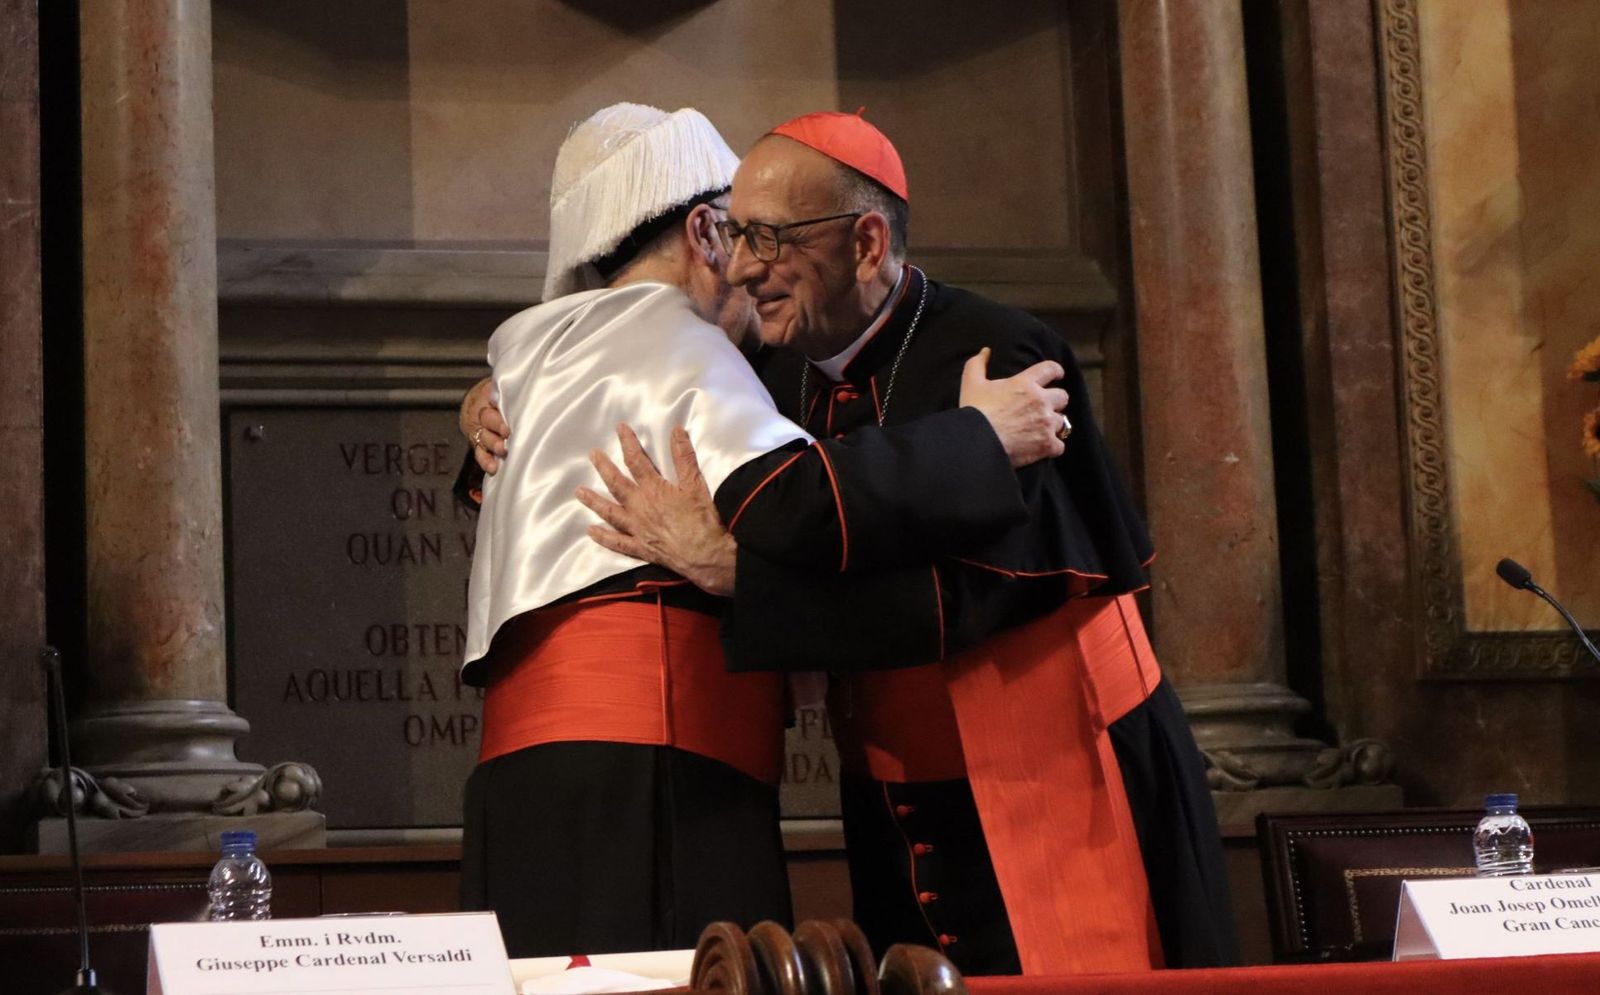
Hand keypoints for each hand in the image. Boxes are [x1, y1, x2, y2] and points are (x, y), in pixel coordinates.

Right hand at [459, 376, 509, 473]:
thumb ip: (510, 388)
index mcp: (488, 397)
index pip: (491, 401)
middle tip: (507, 434)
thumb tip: (527, 385)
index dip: (500, 410)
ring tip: (502, 450)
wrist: (473, 404)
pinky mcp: (479, 445)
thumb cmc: (495, 395)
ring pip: (484, 438)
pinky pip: (480, 453)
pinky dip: (486, 461)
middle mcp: (482, 414)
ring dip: (493, 445)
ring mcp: (481, 431)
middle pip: (488, 420)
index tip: (508, 420)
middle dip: (497, 427)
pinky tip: (493, 468)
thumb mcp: (498, 386)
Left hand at [576, 424, 737, 595]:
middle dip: (603, 468)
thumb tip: (676, 430)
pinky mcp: (639, 547)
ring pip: (610, 512)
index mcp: (653, 489)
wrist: (703, 554)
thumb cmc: (701, 518)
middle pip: (616, 484)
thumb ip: (684, 457)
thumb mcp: (696, 483)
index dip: (628, 443)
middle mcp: (639, 507)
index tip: (620, 428)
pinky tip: (591, 531)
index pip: (636, 461)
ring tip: (579, 492)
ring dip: (594, 501)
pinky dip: (603, 537)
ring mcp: (636, 528)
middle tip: (592, 455)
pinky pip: (617, 542)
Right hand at [959, 347, 1068, 467]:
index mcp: (1025, 383)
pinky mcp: (1046, 445)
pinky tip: (1043, 447)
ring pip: (1061, 422)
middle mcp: (1040, 401)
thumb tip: (985, 352)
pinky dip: (1052, 447)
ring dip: (1052, 425)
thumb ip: (977, 364)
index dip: (1056, 371)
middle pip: (1062, 396)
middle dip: (1055, 401)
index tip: (1057, 375)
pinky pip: (1059, 446)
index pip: (1050, 369)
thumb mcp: (971, 383)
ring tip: (1041, 430)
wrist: (977, 443)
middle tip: (1044, 407)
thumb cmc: (975, 412)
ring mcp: (1046, 424)